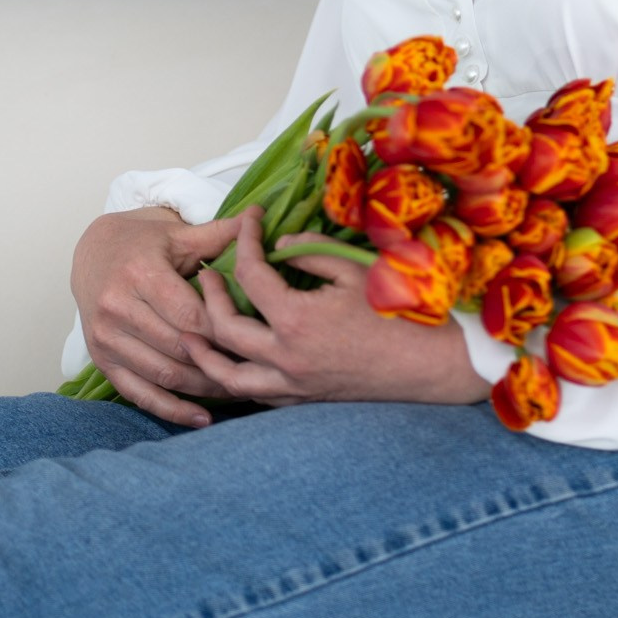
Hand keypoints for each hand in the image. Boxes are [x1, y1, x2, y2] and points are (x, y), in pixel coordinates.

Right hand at [70, 204, 261, 426]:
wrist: (93, 254)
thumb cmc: (144, 244)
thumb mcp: (180, 235)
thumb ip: (221, 233)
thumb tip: (261, 216)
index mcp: (139, 273)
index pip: (189, 314)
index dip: (224, 331)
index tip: (256, 337)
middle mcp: (116, 307)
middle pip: (178, 348)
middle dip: (220, 361)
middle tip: (257, 369)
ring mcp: (105, 338)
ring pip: (163, 375)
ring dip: (203, 388)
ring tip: (239, 389)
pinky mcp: (102, 360)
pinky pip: (139, 394)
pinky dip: (171, 410)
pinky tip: (203, 418)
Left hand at [185, 208, 493, 406]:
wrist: (429, 364)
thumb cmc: (397, 312)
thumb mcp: (354, 270)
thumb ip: (312, 252)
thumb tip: (279, 246)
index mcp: (296, 319)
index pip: (251, 273)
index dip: (245, 239)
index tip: (248, 218)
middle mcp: (285, 357)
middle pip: (224, 327)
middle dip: (208, 296)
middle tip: (205, 275)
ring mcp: (291, 384)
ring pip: (228, 376)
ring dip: (204, 354)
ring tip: (189, 335)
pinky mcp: (302, 400)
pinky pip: (254, 394)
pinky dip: (235, 379)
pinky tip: (228, 364)